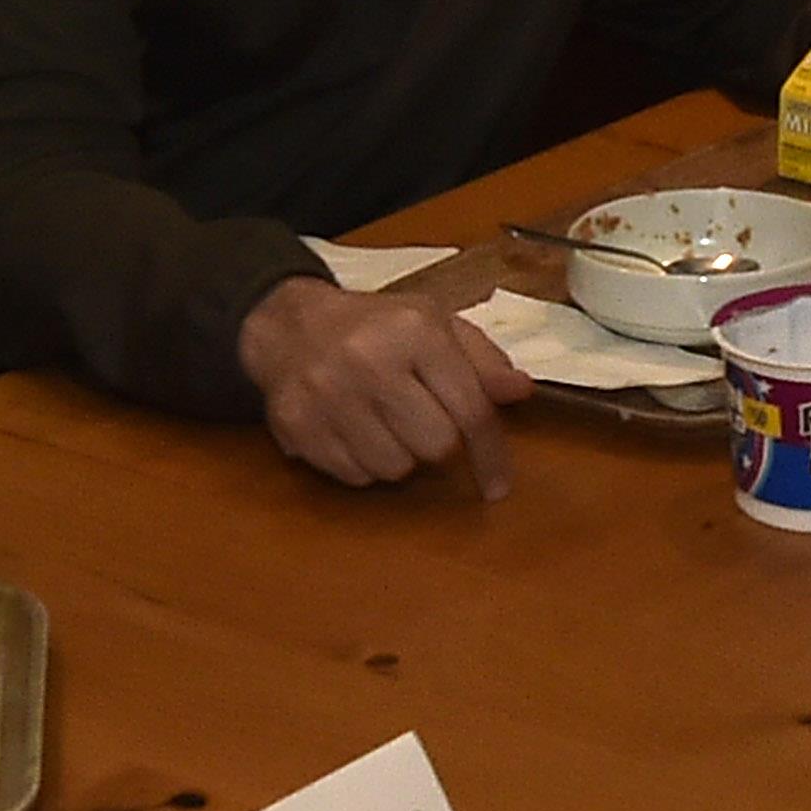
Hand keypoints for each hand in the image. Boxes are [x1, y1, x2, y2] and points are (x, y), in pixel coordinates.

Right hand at [236, 271, 534, 490]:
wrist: (290, 326)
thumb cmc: (376, 327)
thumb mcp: (433, 324)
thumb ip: (481, 360)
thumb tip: (521, 392)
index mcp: (415, 330)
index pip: (470, 410)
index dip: (491, 454)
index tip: (498, 485)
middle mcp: (370, 360)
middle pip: (436, 447)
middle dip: (439, 447)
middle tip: (422, 424)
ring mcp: (329, 395)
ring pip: (395, 469)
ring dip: (400, 458)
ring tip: (385, 424)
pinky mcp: (298, 424)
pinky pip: (354, 476)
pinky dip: (364, 464)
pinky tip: (355, 432)